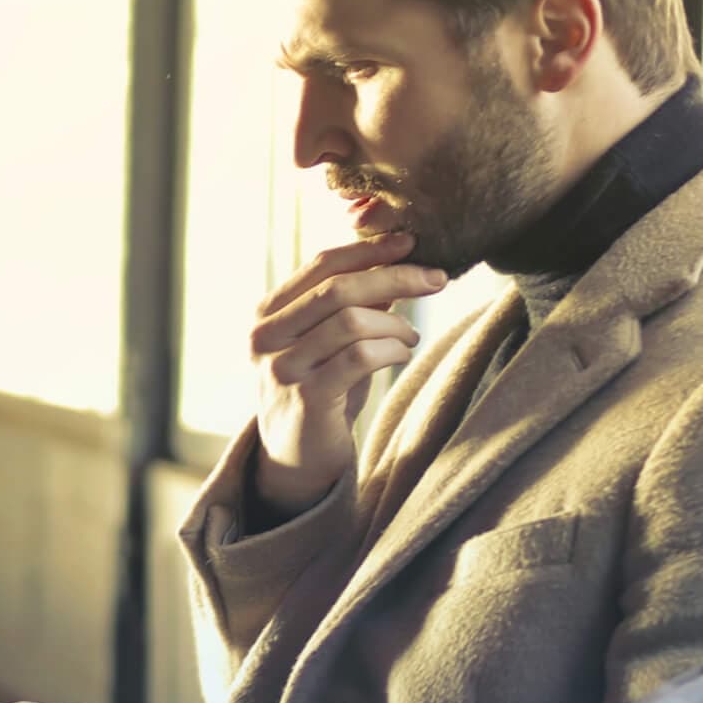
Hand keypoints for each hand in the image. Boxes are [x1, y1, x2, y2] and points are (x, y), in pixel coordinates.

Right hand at [250, 233, 449, 517]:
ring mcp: (282, 369)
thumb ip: (352, 303)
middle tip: (437, 278)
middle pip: (338, 289)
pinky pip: (360, 358)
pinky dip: (390, 350)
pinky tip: (400, 355)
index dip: (370, 250)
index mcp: (268, 313)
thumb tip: (399, 259)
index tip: (411, 242)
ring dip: (395, 324)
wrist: (295, 460)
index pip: (321, 264)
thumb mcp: (329, 341)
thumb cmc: (319, 391)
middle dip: (394, 277)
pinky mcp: (307, 399)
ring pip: (351, 322)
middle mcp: (266, 337)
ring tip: (410, 337)